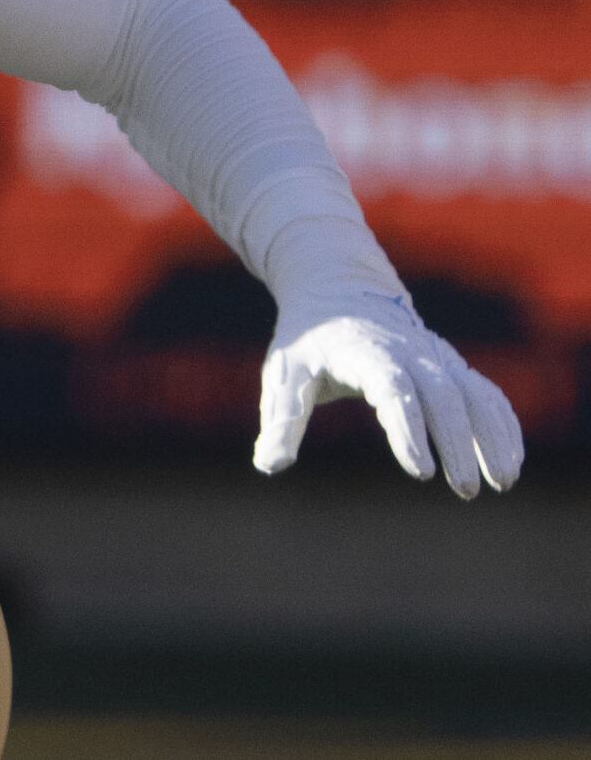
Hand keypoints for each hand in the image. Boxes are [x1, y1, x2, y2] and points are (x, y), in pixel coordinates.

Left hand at [254, 290, 523, 497]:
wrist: (335, 287)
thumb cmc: (307, 338)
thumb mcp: (285, 372)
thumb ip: (282, 418)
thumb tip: (269, 465)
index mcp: (362, 350)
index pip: (392, 388)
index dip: (408, 428)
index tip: (421, 470)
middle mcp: (407, 350)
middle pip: (443, 394)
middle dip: (458, 443)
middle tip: (464, 490)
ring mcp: (433, 355)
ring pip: (474, 393)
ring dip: (492, 436)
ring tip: (502, 483)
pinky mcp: (449, 364)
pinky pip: (485, 392)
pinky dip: (502, 424)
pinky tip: (508, 462)